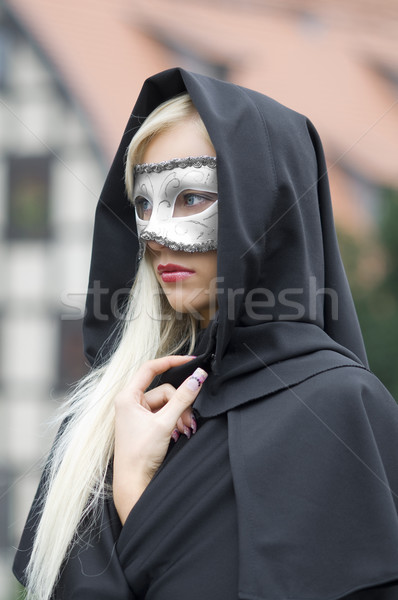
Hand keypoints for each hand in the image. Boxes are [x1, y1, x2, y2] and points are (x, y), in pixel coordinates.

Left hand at [113, 356, 207, 523]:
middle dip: (180, 404)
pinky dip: (175, 422)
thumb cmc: (140, 454)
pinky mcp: (145, 425)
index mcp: (128, 396)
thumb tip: (198, 377)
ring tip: (184, 431)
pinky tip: (180, 434)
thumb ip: (183, 398)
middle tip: (189, 421)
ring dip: (179, 416)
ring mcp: (138, 414)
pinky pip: (165, 415)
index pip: (150, 368)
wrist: (134, 484)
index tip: (191, 361)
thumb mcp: (165, 423)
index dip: (171, 361)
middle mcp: (131, 402)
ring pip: (168, 404)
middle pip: (165, 390)